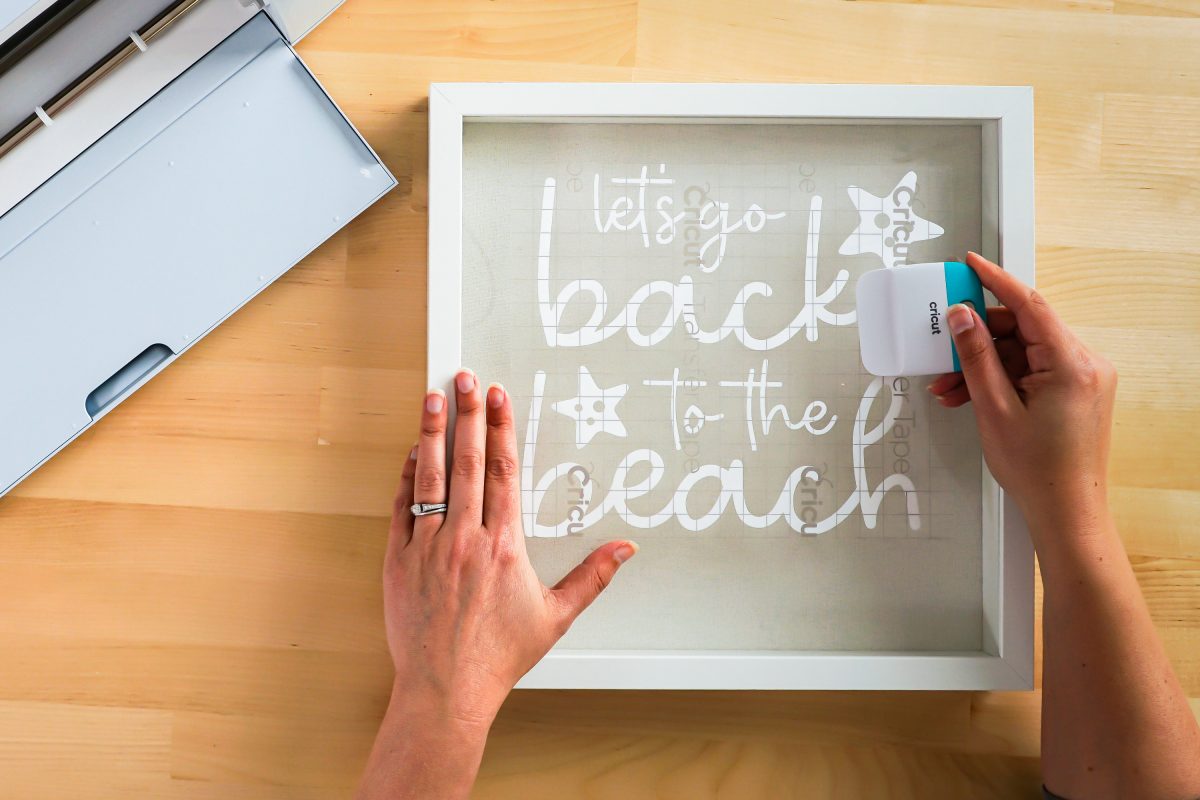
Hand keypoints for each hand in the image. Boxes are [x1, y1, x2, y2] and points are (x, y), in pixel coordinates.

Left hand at [384, 370, 635, 727]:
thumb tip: (626, 549)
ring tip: (433, 398)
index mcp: (504, 546)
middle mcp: (465, 539)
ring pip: (429, 478)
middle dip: (467, 415)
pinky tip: (412, 453)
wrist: (446, 690)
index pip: (503, 472)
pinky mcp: (398, 563)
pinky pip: (401, 509)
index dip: (500, 429)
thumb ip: (593, 577)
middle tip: (466, 378)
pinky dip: (406, 478)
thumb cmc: (499, 656)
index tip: (499, 397)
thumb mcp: (556, 617)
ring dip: (431, 433)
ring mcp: (427, 549)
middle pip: (467, 462)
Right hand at [926, 252, 1117, 527]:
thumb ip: (976, 356)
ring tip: (950, 386)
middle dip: (977, 339)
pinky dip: (1001, 378)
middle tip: (942, 344)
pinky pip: (1032, 369)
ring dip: (984, 364)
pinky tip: (971, 394)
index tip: (970, 264)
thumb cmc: (1039, 471)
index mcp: (1072, 363)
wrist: (1066, 511)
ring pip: (1022, 352)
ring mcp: (1082, 377)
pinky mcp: (1075, 391)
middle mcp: (1084, 364)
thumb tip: (962, 318)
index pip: (1028, 304)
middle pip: (1021, 329)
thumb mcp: (994, 408)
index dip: (994, 280)